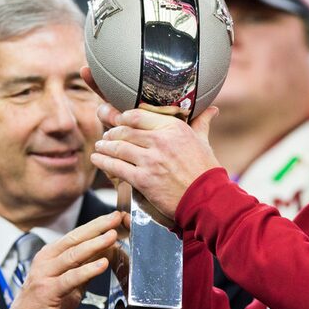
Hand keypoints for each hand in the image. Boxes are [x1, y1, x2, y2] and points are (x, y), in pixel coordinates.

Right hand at [0, 212, 122, 308]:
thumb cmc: (44, 306)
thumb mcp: (69, 283)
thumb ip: (84, 268)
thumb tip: (106, 252)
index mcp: (50, 255)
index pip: (76, 235)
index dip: (96, 225)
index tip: (114, 216)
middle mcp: (45, 261)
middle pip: (75, 239)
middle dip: (98, 227)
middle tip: (116, 217)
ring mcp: (44, 275)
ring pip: (73, 255)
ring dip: (95, 244)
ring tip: (112, 236)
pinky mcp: (47, 292)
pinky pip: (70, 278)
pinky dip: (87, 270)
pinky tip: (102, 264)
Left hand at [89, 100, 220, 218]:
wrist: (207, 199)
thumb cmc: (206, 171)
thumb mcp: (204, 142)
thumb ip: (201, 124)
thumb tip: (211, 109)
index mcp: (174, 128)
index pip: (138, 115)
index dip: (123, 117)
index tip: (119, 120)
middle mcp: (160, 140)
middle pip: (125, 131)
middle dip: (112, 133)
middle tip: (106, 135)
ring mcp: (151, 160)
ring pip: (118, 148)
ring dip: (104, 147)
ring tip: (99, 147)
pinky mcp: (143, 180)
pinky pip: (117, 167)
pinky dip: (103, 162)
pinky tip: (97, 159)